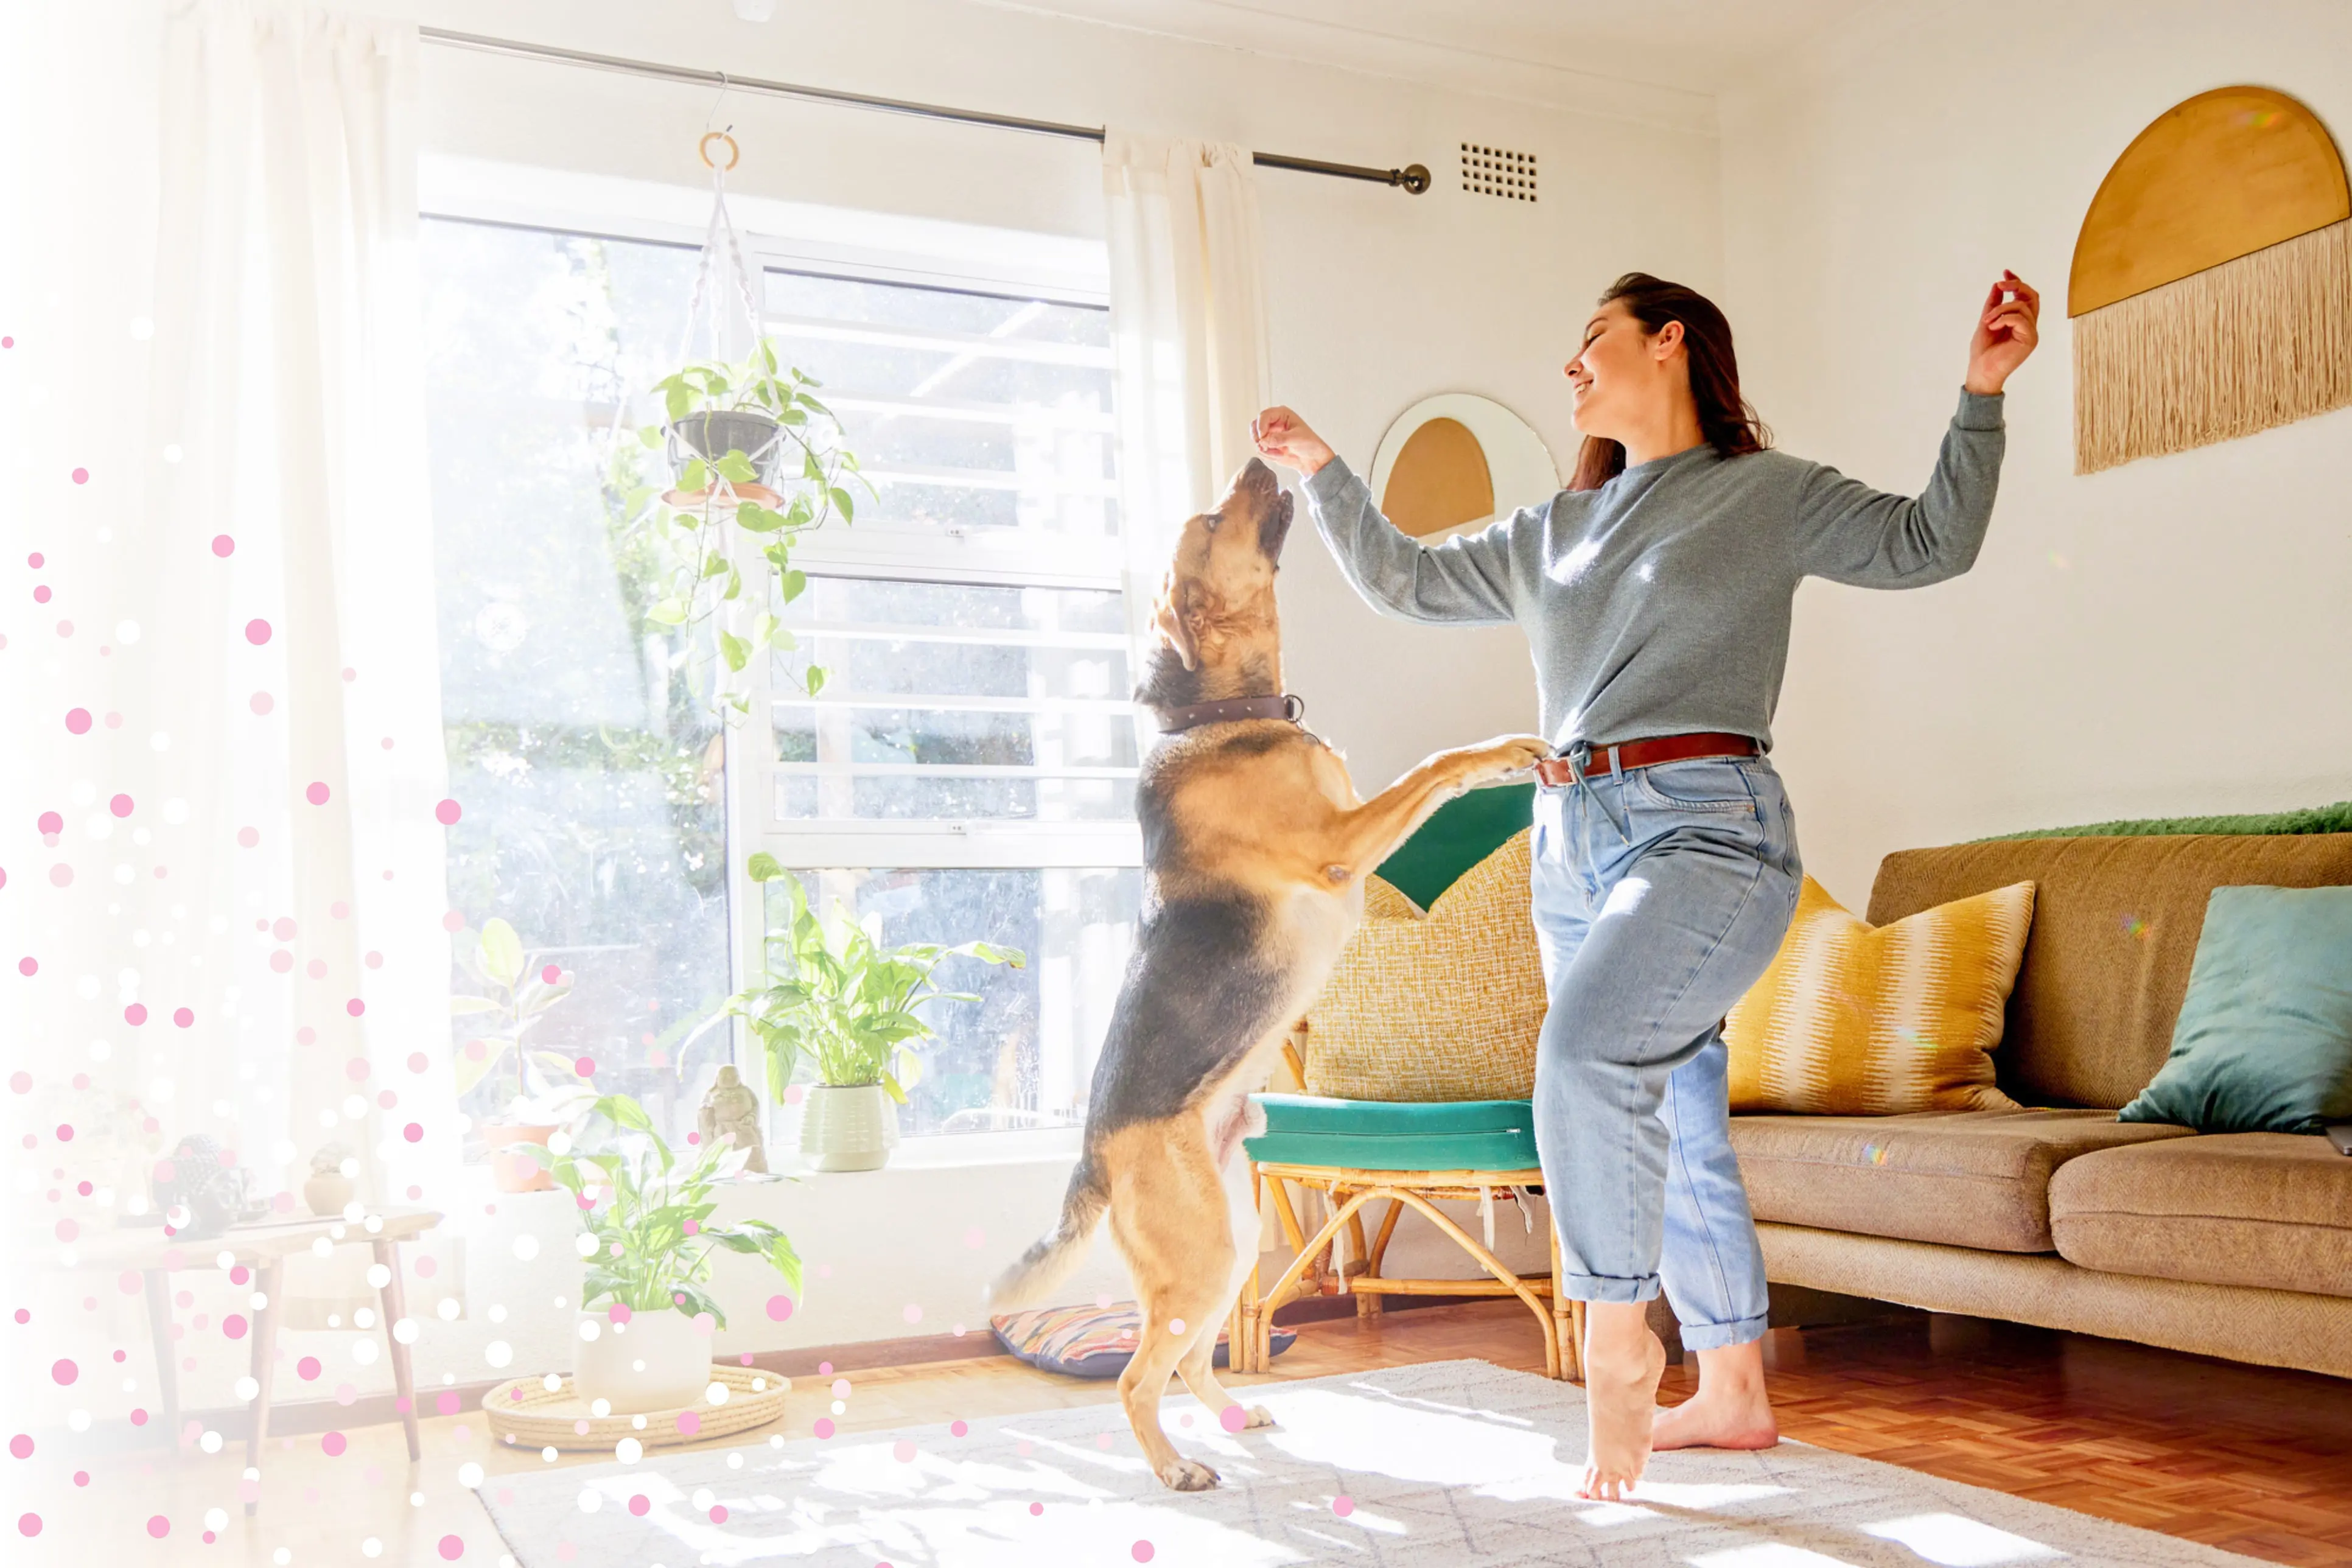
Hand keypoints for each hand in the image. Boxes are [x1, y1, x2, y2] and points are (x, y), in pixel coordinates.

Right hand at [1252, 406, 1336, 477]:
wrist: (1312, 459)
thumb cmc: (1310, 444)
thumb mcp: (1297, 439)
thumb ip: (1280, 439)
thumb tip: (1264, 441)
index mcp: (1282, 414)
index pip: (1264, 415)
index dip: (1261, 426)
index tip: (1262, 438)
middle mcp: (1273, 422)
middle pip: (1255, 425)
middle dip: (1257, 437)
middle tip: (1262, 446)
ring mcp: (1270, 434)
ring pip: (1256, 439)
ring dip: (1264, 448)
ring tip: (1279, 453)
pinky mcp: (1268, 445)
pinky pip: (1260, 449)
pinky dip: (1267, 454)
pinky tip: (1280, 455)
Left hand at [1964, 271, 2039, 395]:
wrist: (1981, 371)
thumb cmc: (1983, 352)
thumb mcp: (1986, 321)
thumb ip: (1993, 304)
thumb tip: (1997, 285)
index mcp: (2020, 321)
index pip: (2025, 296)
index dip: (2017, 282)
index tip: (2005, 272)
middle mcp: (2029, 325)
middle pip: (2032, 297)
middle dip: (2017, 286)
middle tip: (2000, 285)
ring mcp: (2031, 332)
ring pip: (2022, 306)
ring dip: (2000, 309)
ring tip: (1987, 320)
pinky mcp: (2030, 339)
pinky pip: (2020, 319)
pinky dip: (2003, 318)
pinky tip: (1992, 326)